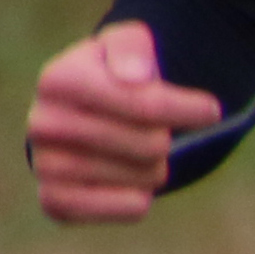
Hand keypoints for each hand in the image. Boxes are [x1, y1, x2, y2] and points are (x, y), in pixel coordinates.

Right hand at [21, 21, 222, 221]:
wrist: (83, 114)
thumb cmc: (114, 74)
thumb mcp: (127, 43)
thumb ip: (133, 47)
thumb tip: (134, 76)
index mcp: (58, 80)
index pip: (145, 105)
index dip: (188, 109)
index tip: (211, 111)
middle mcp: (43, 123)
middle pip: (150, 145)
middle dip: (167, 138)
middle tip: (156, 131)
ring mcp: (45, 164)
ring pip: (142, 178)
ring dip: (155, 168)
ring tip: (138, 153)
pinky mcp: (55, 199)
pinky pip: (112, 211)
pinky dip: (135, 203)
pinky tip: (137, 190)